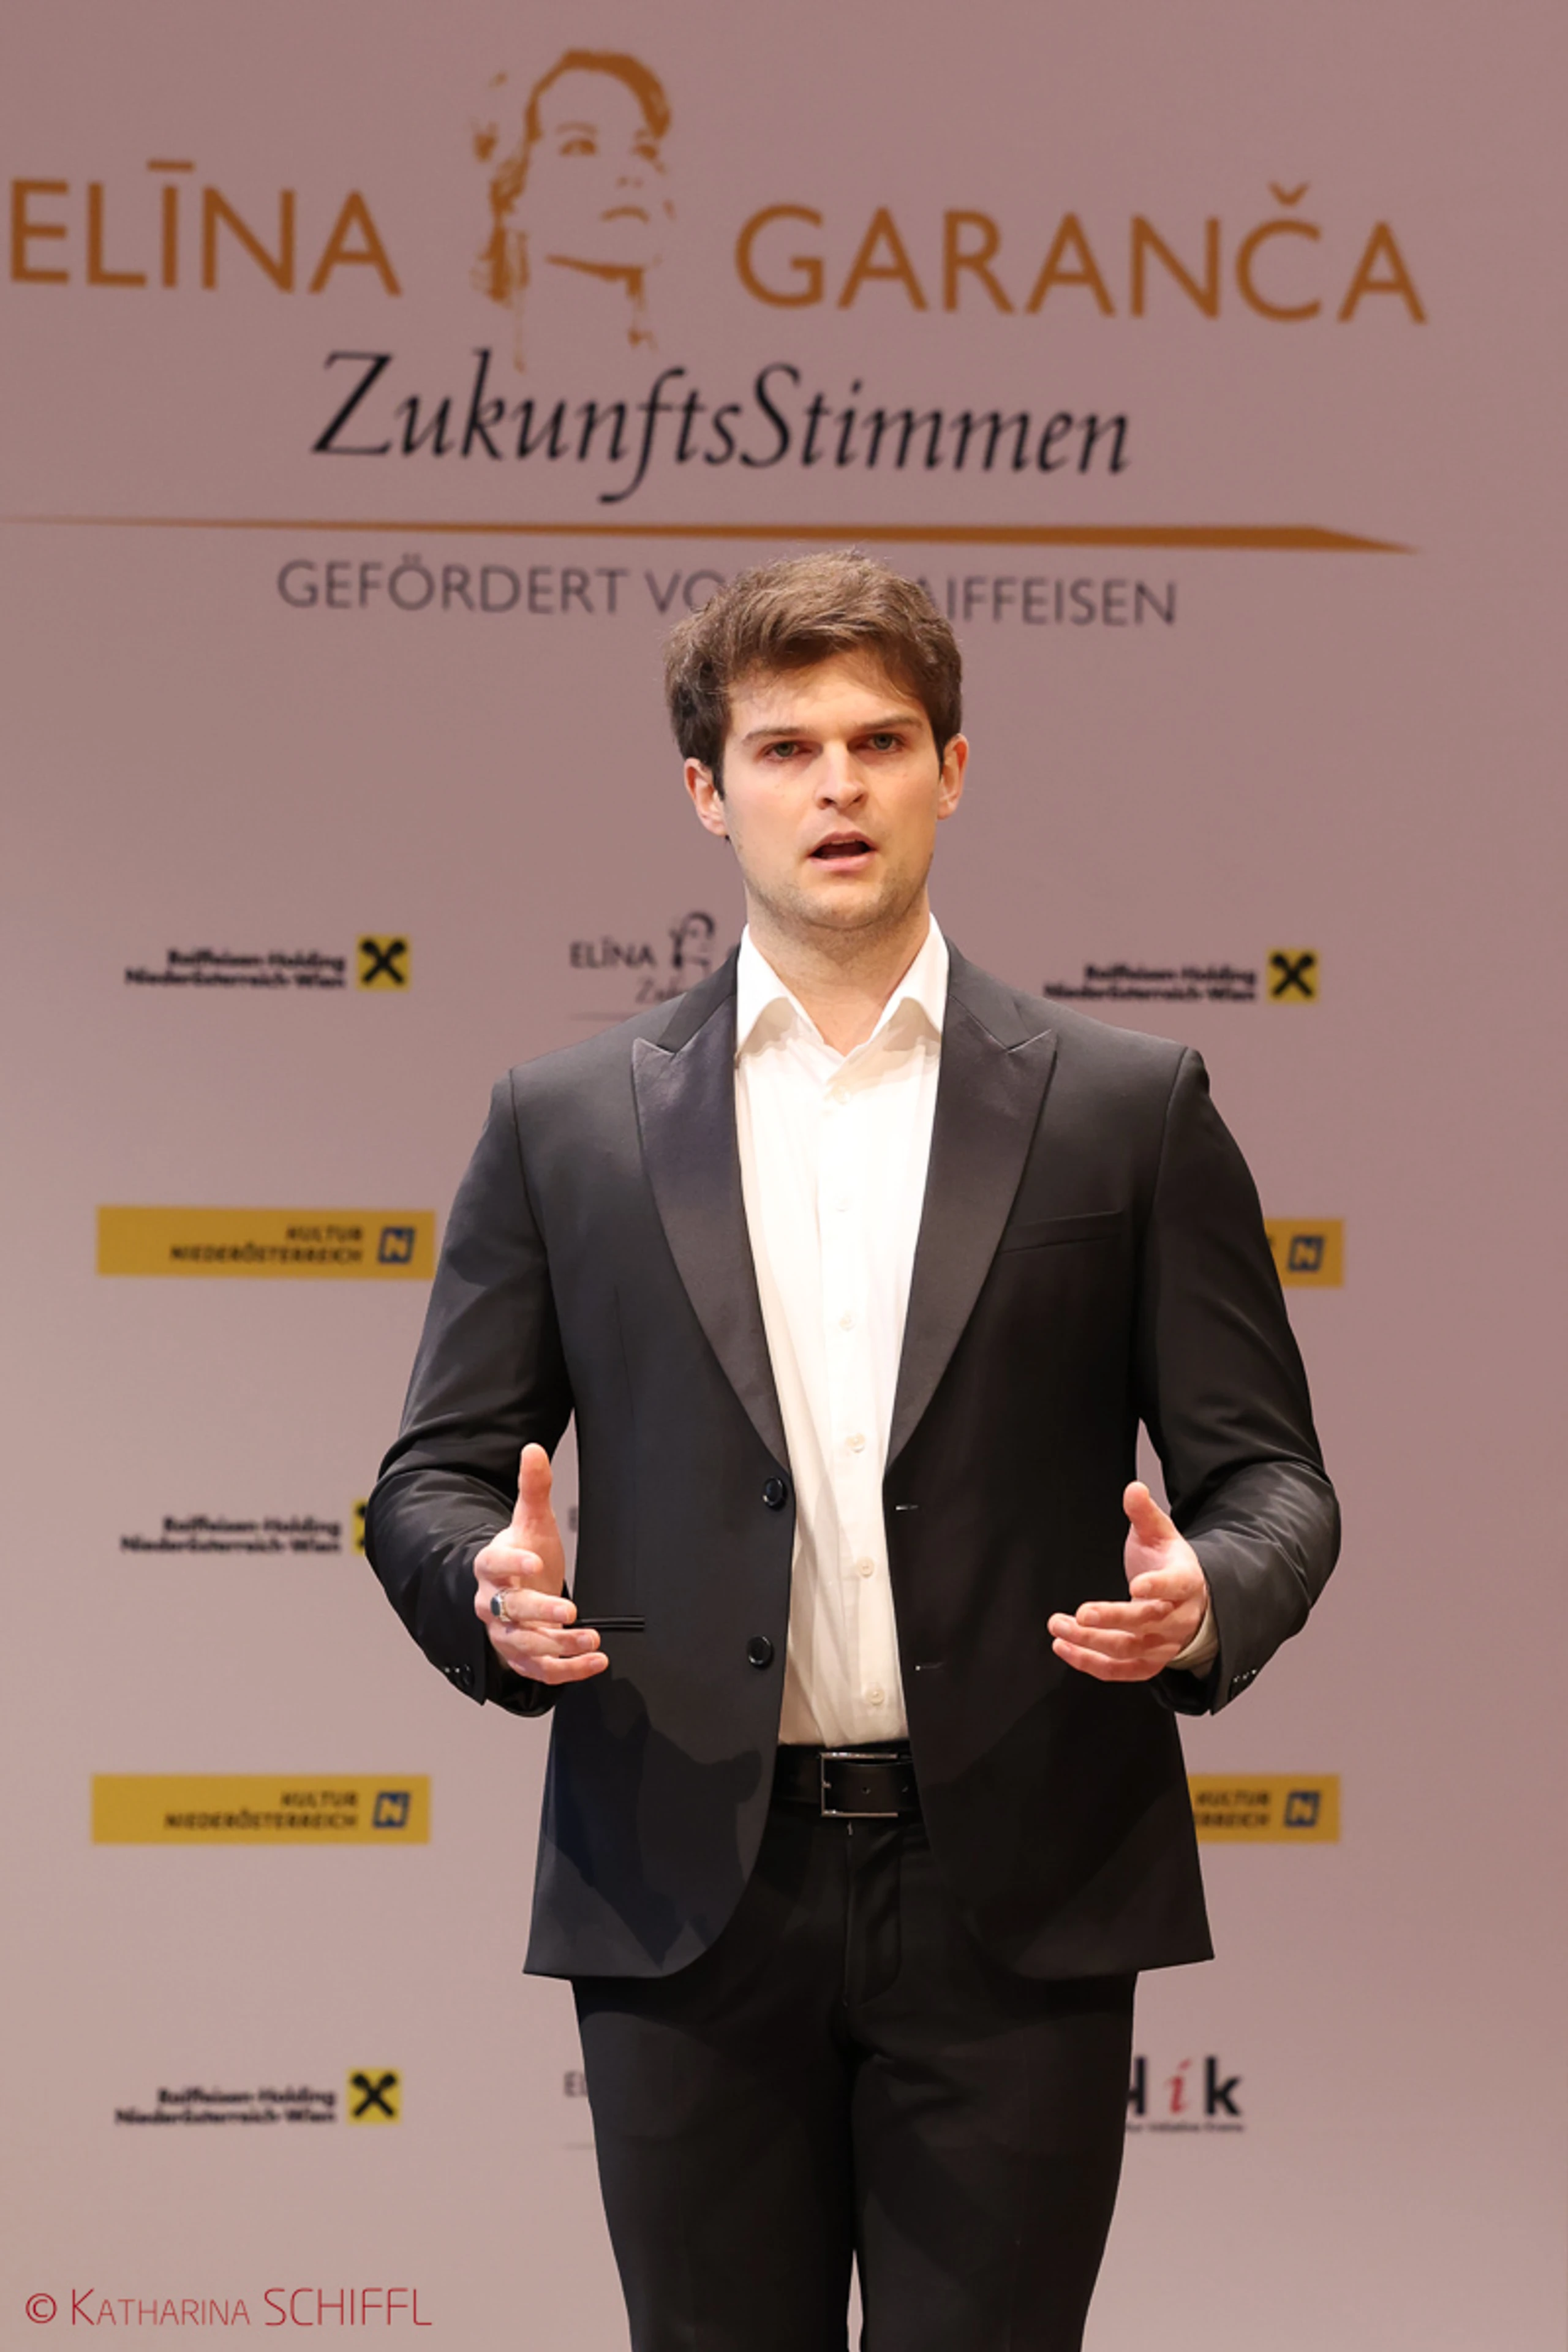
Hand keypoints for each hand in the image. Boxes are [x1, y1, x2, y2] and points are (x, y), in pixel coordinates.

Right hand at [473, 1444, 607, 1685]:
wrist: (516, 1588)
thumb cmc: (526, 1551)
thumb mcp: (532, 1520)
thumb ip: (533, 1488)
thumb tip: (533, 1449)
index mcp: (491, 1565)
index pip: (493, 1563)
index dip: (512, 1563)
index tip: (538, 1562)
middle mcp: (491, 1603)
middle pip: (508, 1610)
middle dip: (539, 1613)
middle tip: (571, 1612)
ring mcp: (503, 1633)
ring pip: (524, 1646)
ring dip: (558, 1646)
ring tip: (593, 1641)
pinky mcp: (519, 1657)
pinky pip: (539, 1670)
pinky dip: (568, 1671)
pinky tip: (597, 1662)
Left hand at [1048, 1482, 1209, 1681]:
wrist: (1191, 1602)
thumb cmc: (1170, 1564)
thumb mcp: (1162, 1534)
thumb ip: (1145, 1513)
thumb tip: (1134, 1488)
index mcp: (1185, 1582)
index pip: (1175, 1586)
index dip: (1157, 1587)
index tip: (1134, 1586)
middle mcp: (1178, 1618)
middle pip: (1146, 1622)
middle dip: (1111, 1619)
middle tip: (1078, 1613)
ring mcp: (1164, 1645)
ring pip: (1129, 1649)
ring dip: (1091, 1642)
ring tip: (1058, 1627)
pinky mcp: (1149, 1663)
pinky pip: (1120, 1671)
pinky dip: (1091, 1664)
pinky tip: (1064, 1648)